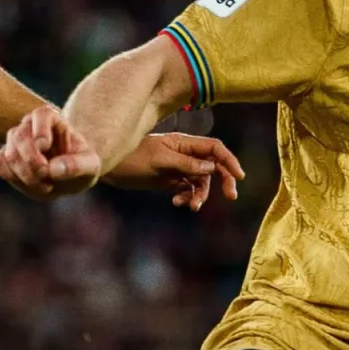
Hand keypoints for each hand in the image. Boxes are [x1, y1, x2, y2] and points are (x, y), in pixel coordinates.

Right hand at [0, 106, 103, 200]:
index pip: (41, 114)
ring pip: (9, 152)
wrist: (70, 175)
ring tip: (45, 185)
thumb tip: (54, 169)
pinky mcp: (5, 158)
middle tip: (47, 176)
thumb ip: (77, 165)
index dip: (40, 129)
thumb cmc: (82, 164)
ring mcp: (15, 141)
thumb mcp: (91, 165)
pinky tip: (28, 183)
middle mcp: (30, 126)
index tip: (44, 146)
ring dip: (25, 174)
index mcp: (52, 119)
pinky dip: (11, 175)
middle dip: (31, 161)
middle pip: (20, 135)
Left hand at [106, 133, 242, 211]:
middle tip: (230, 196)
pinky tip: (177, 203)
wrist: (110, 168)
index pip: (214, 149)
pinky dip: (187, 197)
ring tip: (191, 206)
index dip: (229, 160)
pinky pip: (187, 190)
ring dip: (200, 195)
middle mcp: (184, 154)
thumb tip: (211, 168)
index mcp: (184, 143)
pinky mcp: (169, 180)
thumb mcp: (160, 161)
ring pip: (201, 181)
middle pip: (213, 166)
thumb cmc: (132, 158)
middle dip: (223, 180)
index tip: (239, 177)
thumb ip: (186, 164)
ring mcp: (177, 168)